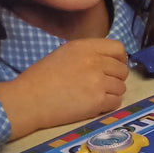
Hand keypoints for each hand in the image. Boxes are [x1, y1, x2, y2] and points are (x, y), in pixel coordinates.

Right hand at [0, 39, 128, 139]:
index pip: (118, 48)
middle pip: (123, 70)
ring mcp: (98, 81)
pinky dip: (109, 105)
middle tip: (103, 85)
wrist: (31, 99)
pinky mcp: (98, 101)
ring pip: (121, 87)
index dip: (120, 59)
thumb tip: (108, 62)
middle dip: (116, 78)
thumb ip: (88, 54)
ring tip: (96, 95)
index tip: (114, 67)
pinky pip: (116, 102)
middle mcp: (94, 61)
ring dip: (113, 93)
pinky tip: (96, 105)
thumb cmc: (42, 78)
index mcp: (85, 46)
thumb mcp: (65, 54)